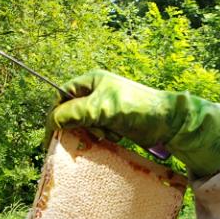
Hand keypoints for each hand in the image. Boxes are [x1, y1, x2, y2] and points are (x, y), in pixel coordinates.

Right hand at [46, 70, 219, 177]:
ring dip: (93, 133)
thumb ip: (75, 113)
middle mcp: (96, 92)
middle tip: (92, 134)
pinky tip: (116, 137)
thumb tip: (52, 121)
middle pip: (72, 111)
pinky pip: (98, 132)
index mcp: (91, 81)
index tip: (53, 134)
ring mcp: (106, 108)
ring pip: (85, 124)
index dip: (56, 114)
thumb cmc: (136, 109)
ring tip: (110, 134)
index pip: (62, 96)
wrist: (167, 122)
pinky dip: (103, 137)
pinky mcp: (114, 123)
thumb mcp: (102, 108)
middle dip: (79, 125)